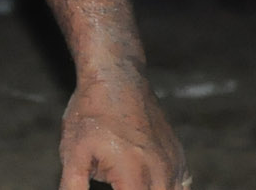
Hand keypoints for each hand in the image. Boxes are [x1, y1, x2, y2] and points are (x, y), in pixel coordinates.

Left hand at [59, 65, 188, 188]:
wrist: (115, 77)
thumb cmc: (91, 114)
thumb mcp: (72, 153)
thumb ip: (73, 186)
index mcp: (133, 178)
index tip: (109, 184)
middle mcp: (160, 175)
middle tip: (115, 180)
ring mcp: (173, 165)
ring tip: (127, 179)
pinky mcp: (179, 156)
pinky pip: (182, 185)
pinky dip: (168, 189)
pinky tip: (148, 182)